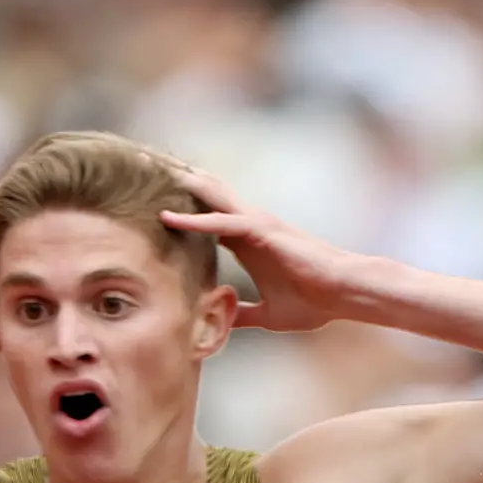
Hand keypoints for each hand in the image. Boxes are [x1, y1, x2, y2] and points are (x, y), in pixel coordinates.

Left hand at [161, 167, 380, 332]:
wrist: (344, 294)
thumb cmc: (316, 302)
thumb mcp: (269, 314)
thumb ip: (245, 313)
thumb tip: (226, 320)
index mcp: (247, 243)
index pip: (204, 217)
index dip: (177, 206)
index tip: (146, 199)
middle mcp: (247, 226)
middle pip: (203, 195)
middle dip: (173, 180)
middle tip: (139, 162)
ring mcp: (254, 224)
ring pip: (208, 197)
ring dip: (176, 185)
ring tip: (144, 168)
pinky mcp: (262, 231)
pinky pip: (220, 222)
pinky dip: (194, 219)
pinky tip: (167, 216)